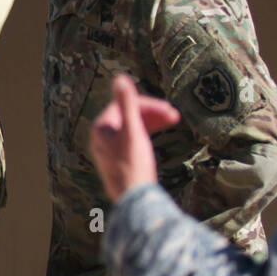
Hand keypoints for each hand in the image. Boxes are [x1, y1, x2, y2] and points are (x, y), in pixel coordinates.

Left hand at [88, 74, 179, 201]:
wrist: (134, 199)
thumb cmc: (133, 164)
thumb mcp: (133, 131)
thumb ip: (128, 103)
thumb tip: (119, 76)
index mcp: (101, 128)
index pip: (124, 105)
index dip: (148, 105)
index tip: (169, 111)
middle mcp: (101, 137)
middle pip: (128, 116)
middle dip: (152, 114)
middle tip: (175, 116)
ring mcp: (109, 149)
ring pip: (131, 128)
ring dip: (152, 123)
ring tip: (174, 123)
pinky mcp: (118, 160)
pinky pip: (132, 140)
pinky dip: (146, 135)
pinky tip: (160, 138)